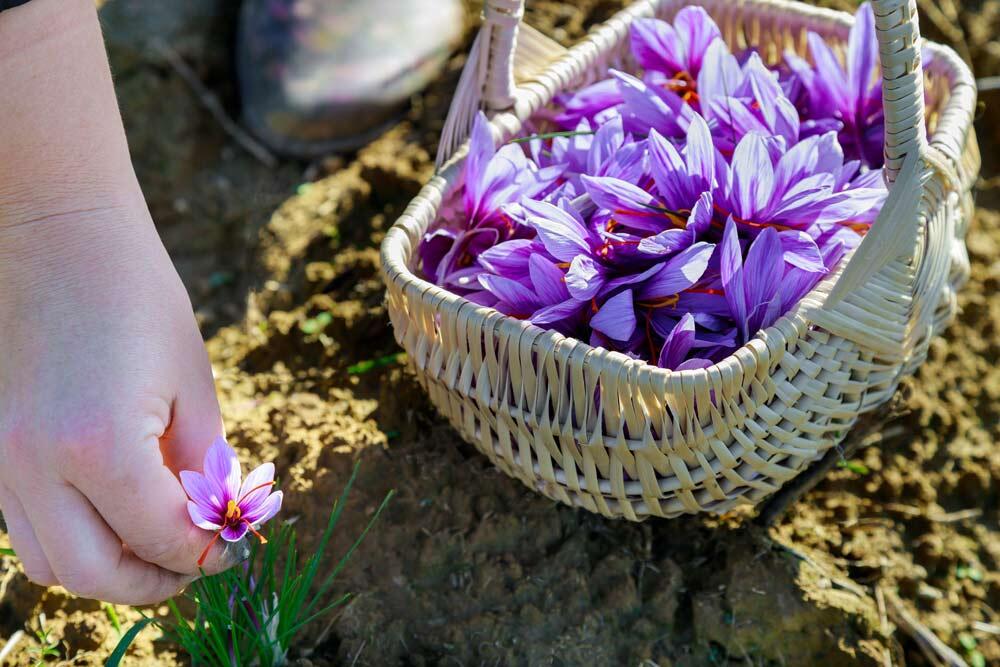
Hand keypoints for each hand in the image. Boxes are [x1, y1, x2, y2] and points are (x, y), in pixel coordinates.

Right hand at [0, 0, 244, 604]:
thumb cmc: (137, 295)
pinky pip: (26, 526)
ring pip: (50, 562)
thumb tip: (211, 521)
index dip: (205, 555)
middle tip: (195, 565)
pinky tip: (113, 515)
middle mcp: (36, 465)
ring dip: (108, 570)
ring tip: (157, 547)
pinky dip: (72, 539)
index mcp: (99, 445)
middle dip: (155, 582)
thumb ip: (199, 464)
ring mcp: (2, 460)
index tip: (231, 550)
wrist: (55, 232)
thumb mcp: (190, 381)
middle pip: (95, 573)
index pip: (160, 539)